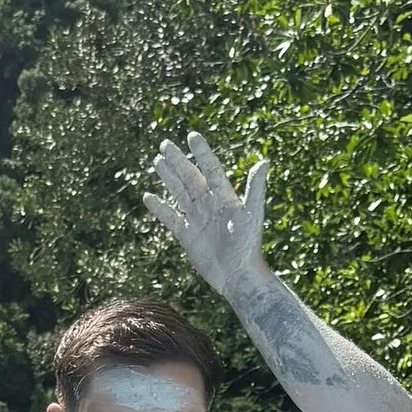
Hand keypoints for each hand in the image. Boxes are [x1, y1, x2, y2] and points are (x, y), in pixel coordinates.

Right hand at [145, 133, 269, 298]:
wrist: (238, 276)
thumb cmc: (249, 245)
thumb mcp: (252, 214)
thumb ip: (254, 188)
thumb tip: (263, 162)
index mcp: (225, 197)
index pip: (211, 169)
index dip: (202, 153)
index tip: (192, 136)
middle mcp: (209, 204)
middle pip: (190, 178)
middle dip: (178, 161)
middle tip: (164, 144)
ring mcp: (197, 218)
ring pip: (179, 193)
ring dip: (168, 177)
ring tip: (157, 161)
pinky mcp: (187, 234)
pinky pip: (170, 218)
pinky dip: (159, 208)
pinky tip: (148, 196)